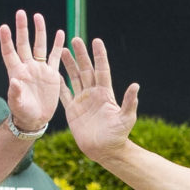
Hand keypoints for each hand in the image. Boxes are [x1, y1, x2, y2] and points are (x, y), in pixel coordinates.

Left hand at [0, 11, 66, 134]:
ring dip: (39, 31)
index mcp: (16, 72)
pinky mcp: (51, 73)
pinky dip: (57, 45)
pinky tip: (60, 33)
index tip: (4, 27)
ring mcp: (39, 68)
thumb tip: (14, 81)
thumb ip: (15, 93)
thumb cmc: (22, 112)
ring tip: (38, 16)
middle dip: (22, 28)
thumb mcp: (17, 104)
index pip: (9, 52)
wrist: (35, 118)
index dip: (6, 40)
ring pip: (40, 45)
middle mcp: (27, 66)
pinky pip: (55, 56)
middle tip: (21, 13)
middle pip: (24, 43)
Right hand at [57, 36, 141, 158]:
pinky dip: (60, 84)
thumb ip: (129, 102)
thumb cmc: (118, 135)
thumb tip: (136, 85)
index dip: (99, 55)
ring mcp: (82, 101)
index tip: (96, 41)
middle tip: (75, 39)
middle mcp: (93, 94)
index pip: (102, 69)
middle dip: (81, 55)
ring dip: (69, 65)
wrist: (105, 151)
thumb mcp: (126, 118)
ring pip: (74, 78)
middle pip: (86, 70)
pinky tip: (54, 73)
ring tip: (64, 50)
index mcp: (105, 93)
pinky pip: (64, 94)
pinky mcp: (72, 110)